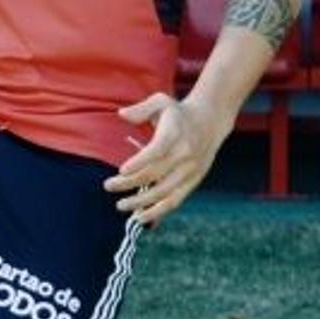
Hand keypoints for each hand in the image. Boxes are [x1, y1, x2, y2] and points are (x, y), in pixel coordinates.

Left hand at [103, 93, 232, 228]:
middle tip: (108, 186)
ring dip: (141, 202)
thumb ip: (141, 108)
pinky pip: (175, 200)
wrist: (211, 121)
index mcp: (176, 133)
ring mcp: (190, 169)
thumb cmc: (178, 112)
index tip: (121, 170)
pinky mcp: (194, 181)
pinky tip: (141, 217)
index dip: (140, 162)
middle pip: (156, 173)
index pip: (157, 150)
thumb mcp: (161, 101)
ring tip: (121, 205)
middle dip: (129, 183)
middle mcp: (185, 153)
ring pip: (164, 192)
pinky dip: (158, 211)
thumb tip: (121, 114)